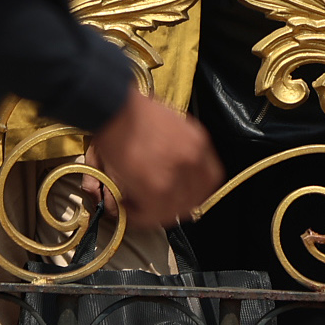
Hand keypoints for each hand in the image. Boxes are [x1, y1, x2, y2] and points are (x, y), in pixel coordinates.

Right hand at [89, 90, 223, 227]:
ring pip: (174, 208)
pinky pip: (153, 212)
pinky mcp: (157, 187)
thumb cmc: (135, 114)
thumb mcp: (171, 125)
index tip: (183, 195)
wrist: (113, 109)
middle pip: (194, 198)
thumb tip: (173, 171)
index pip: (210, 179)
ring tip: (138, 208)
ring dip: (156, 213)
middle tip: (156, 205)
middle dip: (175, 206)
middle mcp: (193, 159)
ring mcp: (177, 174)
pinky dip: (140, 216)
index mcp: (199, 142)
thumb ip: (179, 149)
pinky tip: (128, 208)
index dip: (196, 192)